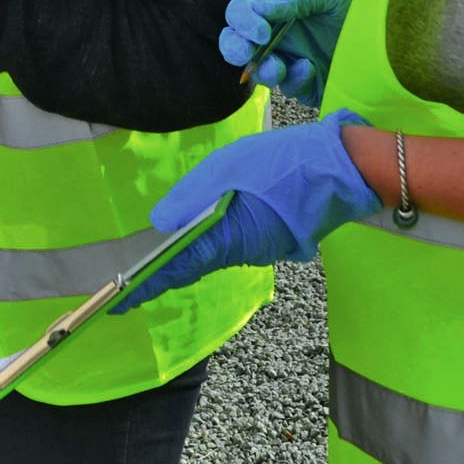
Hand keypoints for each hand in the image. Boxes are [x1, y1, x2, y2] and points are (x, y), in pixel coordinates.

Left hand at [113, 110, 381, 309]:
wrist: (344, 168)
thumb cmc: (283, 162)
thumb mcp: (228, 167)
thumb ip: (191, 195)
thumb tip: (159, 224)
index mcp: (229, 238)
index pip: (179, 268)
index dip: (148, 284)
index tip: (119, 301)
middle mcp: (245, 252)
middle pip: (195, 265)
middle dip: (162, 272)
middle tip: (128, 283)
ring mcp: (262, 247)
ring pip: (214, 253)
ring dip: (185, 256)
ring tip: (153, 259)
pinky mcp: (273, 236)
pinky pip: (233, 243)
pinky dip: (210, 242)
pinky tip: (195, 233)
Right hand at [218, 0, 355, 106]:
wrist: (398, 38)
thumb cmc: (363, 7)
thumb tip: (260, 8)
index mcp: (280, 10)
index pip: (243, 12)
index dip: (242, 21)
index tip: (260, 30)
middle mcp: (281, 37)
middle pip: (238, 44)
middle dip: (235, 48)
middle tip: (245, 53)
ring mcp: (293, 63)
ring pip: (259, 72)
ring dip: (264, 70)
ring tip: (280, 66)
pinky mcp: (310, 87)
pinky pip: (291, 88)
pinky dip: (296, 79)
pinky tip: (311, 69)